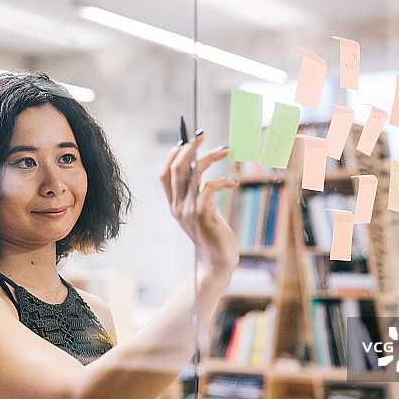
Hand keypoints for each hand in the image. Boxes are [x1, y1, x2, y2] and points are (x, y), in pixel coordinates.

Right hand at [160, 131, 239, 273]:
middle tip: (202, 135)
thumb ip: (197, 195)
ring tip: (224, 150)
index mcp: (174, 205)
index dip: (172, 155)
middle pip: (177, 168)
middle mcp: (177, 206)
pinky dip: (223, 180)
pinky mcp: (202, 214)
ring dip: (209, 157)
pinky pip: (209, 187)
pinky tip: (233, 182)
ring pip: (192, 172)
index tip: (185, 141)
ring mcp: (188, 210)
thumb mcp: (200, 214)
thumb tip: (201, 171)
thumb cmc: (213, 237)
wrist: (218, 262)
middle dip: (189, 148)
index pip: (164, 174)